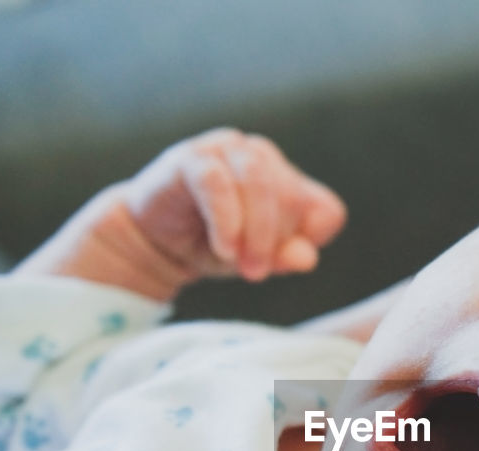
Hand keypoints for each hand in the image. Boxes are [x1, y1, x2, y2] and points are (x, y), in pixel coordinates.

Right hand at [122, 129, 345, 282]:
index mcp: (287, 181)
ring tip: (242, 263)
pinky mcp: (191, 157)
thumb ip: (284, 257)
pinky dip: (226, 218)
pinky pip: (216, 179)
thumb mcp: (254, 261)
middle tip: (256, 272)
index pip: (325, 209)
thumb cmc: (212, 246)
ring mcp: (225, 150)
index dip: (312, 240)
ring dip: (255, 228)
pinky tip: (223, 247)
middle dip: (275, 240)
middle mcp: (260, 157)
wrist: (153, 244)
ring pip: (258, 178)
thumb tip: (308, 258)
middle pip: (291, 195)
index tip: (286, 262)